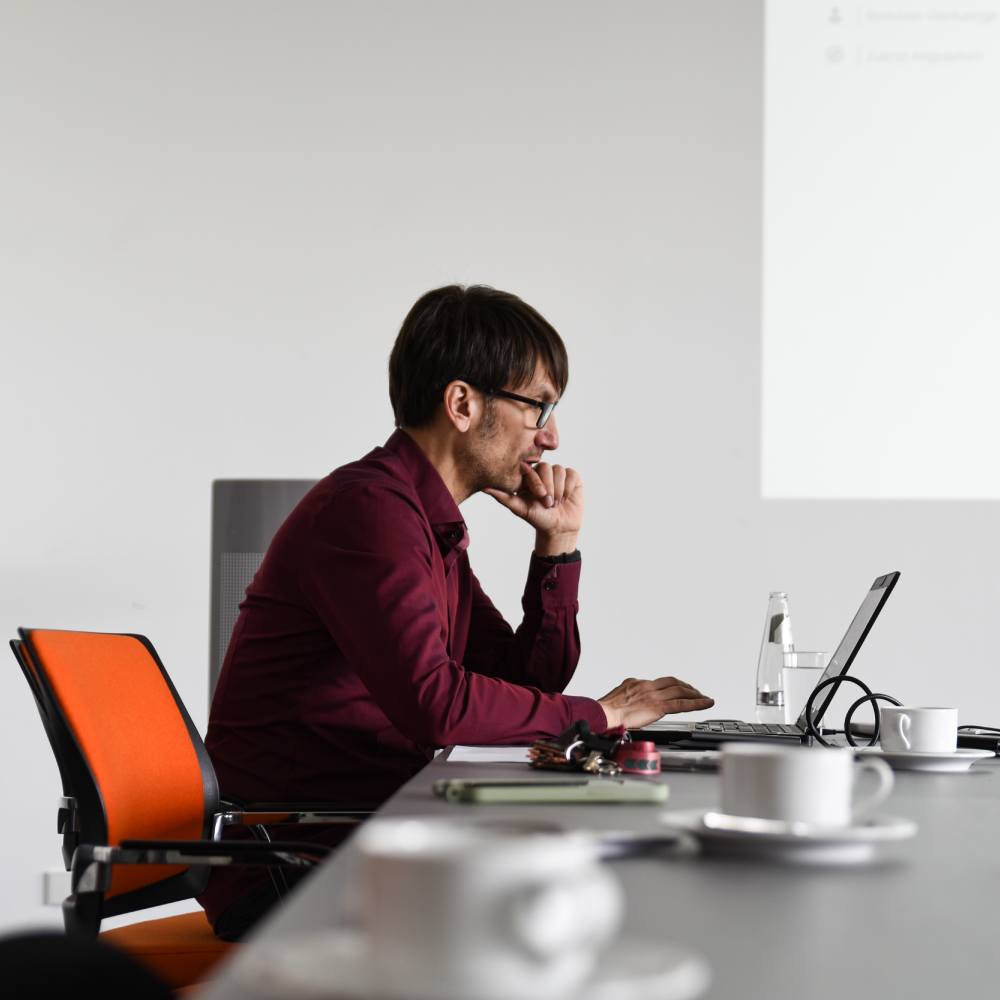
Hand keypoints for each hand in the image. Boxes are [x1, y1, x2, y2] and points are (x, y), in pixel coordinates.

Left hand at [483, 462, 582, 555]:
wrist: (559, 529)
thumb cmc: (538, 518)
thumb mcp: (520, 509)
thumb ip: (503, 497)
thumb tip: (484, 488)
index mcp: (529, 477)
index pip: (531, 470)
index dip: (536, 482)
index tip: (540, 496)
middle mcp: (543, 473)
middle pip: (546, 467)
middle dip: (548, 487)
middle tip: (548, 503)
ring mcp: (558, 474)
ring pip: (559, 470)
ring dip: (558, 489)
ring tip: (556, 503)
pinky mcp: (572, 477)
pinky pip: (571, 474)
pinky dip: (568, 487)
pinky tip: (565, 498)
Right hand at [597, 676, 714, 729]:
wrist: (603, 714)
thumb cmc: (605, 712)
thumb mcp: (615, 699)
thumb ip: (626, 700)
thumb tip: (627, 708)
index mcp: (635, 683)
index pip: (657, 683)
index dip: (669, 686)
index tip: (674, 690)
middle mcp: (646, 686)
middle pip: (672, 682)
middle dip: (685, 686)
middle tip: (694, 691)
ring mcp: (653, 695)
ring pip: (680, 691)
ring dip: (694, 693)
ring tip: (704, 697)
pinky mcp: (658, 706)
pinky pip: (682, 704)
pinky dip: (697, 703)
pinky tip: (707, 703)